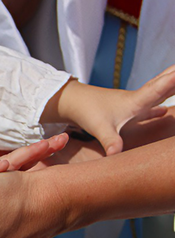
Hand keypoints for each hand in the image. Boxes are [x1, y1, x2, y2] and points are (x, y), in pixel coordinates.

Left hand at [48, 65, 174, 155]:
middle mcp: (138, 99)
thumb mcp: (100, 128)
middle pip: (163, 85)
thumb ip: (110, 141)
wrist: (72, 101)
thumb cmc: (87, 112)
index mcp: (135, 102)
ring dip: (172, 85)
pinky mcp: (128, 109)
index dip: (172, 83)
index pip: (159, 90)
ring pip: (158, 91)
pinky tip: (165, 111)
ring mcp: (134, 103)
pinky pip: (150, 104)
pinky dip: (159, 105)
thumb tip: (115, 155)